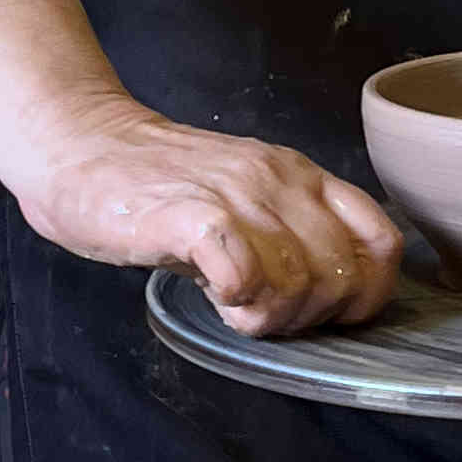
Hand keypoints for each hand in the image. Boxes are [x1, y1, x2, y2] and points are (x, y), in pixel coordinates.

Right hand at [19, 102, 401, 337]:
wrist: (80, 144)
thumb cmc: (159, 184)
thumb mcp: (246, 198)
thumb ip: (290, 235)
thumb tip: (328, 297)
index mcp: (302, 176)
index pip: (382, 243)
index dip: (365, 295)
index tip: (324, 312)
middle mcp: (280, 180)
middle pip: (342, 276)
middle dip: (308, 316)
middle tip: (263, 314)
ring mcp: (238, 195)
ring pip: (299, 282)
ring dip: (268, 315)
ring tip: (232, 304)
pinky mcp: (191, 215)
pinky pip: (243, 275)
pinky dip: (235, 299)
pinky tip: (212, 293)